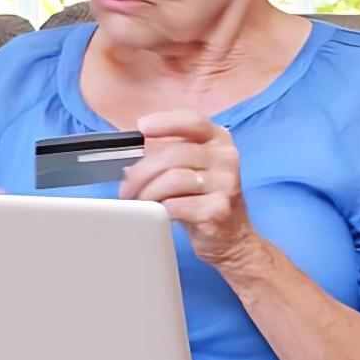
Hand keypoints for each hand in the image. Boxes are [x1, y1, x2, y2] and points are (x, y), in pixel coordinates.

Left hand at [119, 110, 264, 270]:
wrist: (232, 237)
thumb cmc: (204, 199)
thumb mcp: (193, 168)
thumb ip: (168, 155)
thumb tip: (131, 159)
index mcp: (219, 141)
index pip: (193, 121)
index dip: (165, 122)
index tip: (142, 128)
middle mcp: (226, 158)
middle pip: (174, 154)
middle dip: (142, 171)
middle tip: (127, 187)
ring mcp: (226, 184)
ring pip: (173, 179)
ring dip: (147, 191)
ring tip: (138, 200)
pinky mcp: (218, 210)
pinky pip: (177, 205)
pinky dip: (159, 208)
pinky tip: (156, 211)